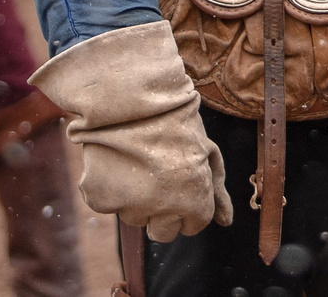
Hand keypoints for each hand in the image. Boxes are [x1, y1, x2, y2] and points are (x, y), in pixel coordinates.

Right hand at [31, 23, 232, 240]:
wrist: (130, 95)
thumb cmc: (174, 119)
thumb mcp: (204, 149)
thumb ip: (216, 189)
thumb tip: (226, 223)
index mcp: (193, 199)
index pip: (194, 225)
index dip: (190, 203)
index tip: (183, 183)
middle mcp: (163, 209)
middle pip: (163, 232)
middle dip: (164, 211)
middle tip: (158, 178)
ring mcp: (130, 206)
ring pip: (135, 217)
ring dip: (136, 198)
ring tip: (136, 161)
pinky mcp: (101, 199)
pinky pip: (107, 204)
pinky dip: (109, 188)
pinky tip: (115, 161)